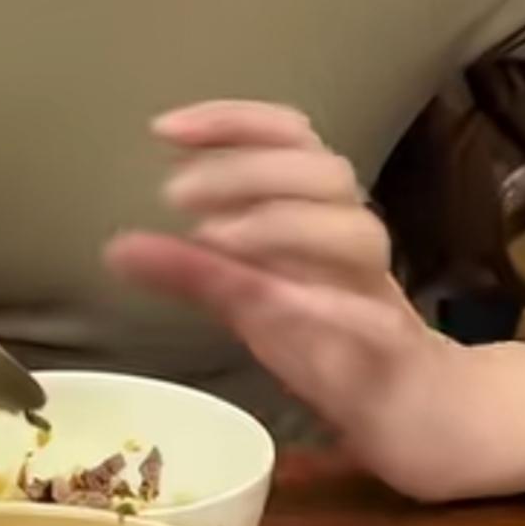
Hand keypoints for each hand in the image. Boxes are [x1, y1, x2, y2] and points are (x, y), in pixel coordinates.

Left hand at [104, 99, 524, 499]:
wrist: (407, 405)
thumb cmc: (323, 338)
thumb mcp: (248, 299)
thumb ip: (192, 269)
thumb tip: (117, 248)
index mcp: (318, 209)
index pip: (290, 135)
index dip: (232, 121)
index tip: (165, 129)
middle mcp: (351, 236)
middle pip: (324, 173)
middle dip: (246, 173)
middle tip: (175, 194)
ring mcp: (374, 289)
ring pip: (355, 233)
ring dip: (281, 225)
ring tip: (212, 238)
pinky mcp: (391, 345)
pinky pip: (370, 317)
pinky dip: (325, 306)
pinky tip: (276, 303)